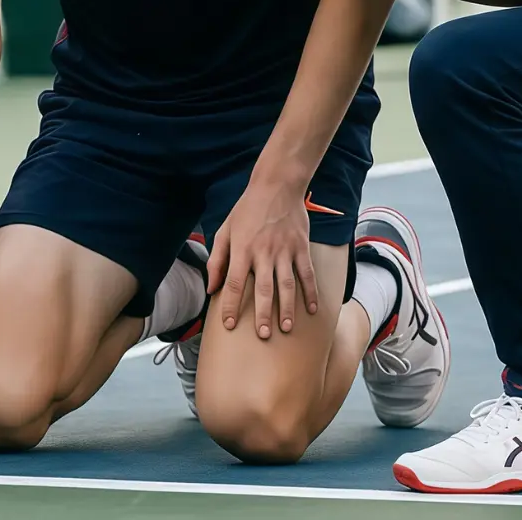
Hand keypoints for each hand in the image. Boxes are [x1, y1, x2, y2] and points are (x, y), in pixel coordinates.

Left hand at [208, 175, 316, 340]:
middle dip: (262, 314)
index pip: (234, 283)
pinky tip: (311, 309)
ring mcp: (284, 251)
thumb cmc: (247, 210)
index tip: (229, 324)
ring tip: (285, 328)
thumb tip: (211, 287)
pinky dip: (310, 292)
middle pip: (263, 289)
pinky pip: (306, 273)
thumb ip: (217, 259)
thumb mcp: (225, 230)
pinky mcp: (301, 247)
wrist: (276, 186)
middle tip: (263, 335)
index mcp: (242, 249)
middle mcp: (263, 253)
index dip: (230, 305)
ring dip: (286, 308)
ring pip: (286, 285)